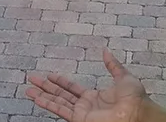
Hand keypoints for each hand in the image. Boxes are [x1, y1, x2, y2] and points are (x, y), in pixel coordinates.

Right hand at [26, 49, 165, 121]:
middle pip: (60, 95)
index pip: (72, 88)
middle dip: (46, 88)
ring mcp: (81, 113)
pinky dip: (47, 104)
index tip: (49, 76)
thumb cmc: (135, 99)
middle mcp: (85, 106)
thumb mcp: (123, 76)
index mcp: (95, 97)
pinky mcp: (79, 119)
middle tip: (33, 80)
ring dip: (42, 96)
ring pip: (56, 103)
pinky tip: (37, 99)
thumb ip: (112, 65)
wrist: (137, 113)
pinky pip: (60, 110)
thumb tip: (105, 51)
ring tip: (28, 90)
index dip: (60, 82)